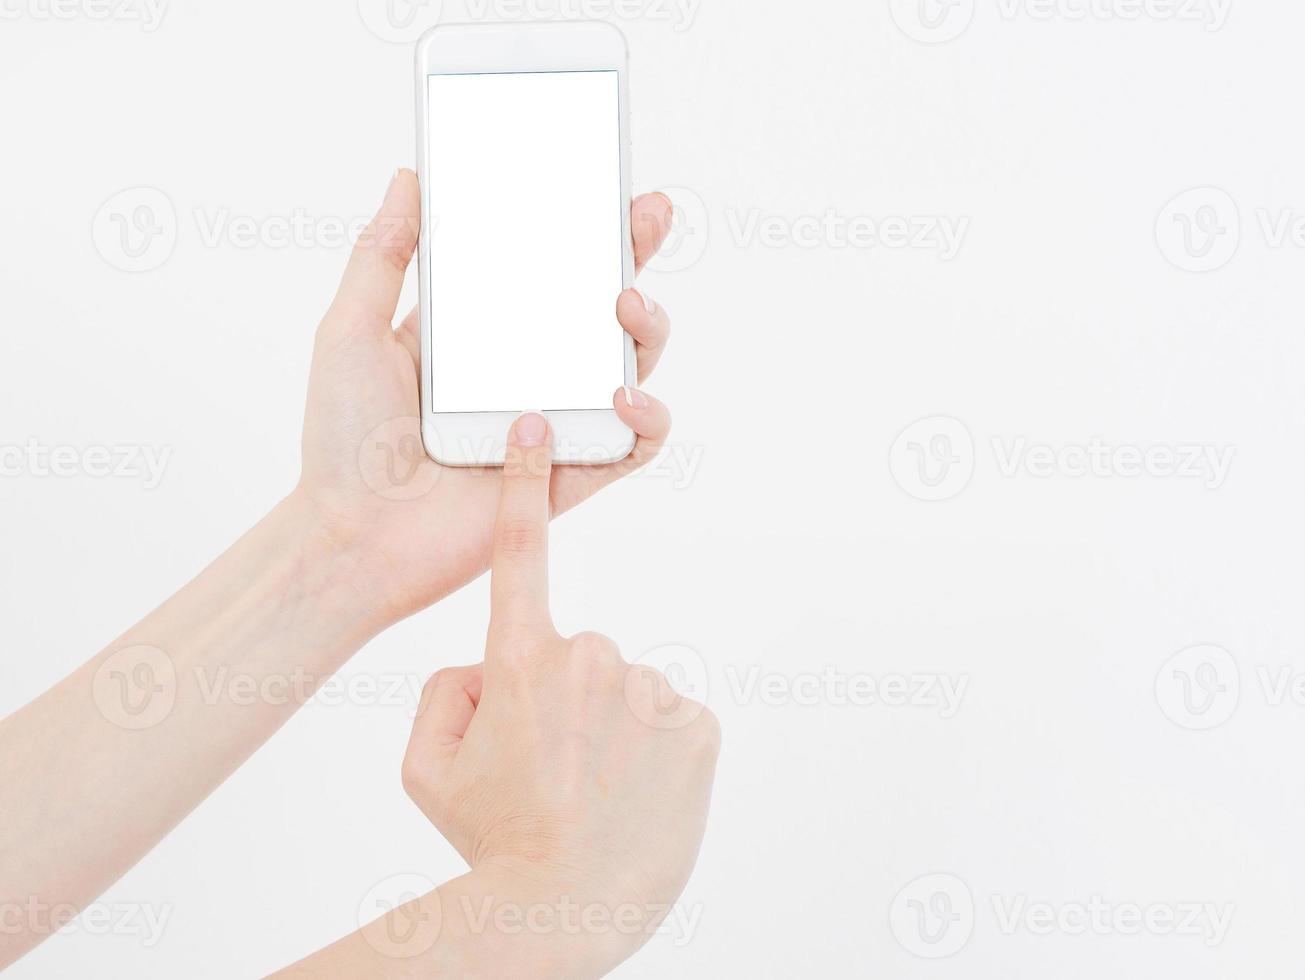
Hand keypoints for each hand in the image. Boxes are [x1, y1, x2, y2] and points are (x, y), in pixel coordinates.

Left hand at [293, 170, 675, 626]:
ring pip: (631, 367)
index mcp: (480, 335)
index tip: (605, 182)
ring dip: (647, 331)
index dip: (582, 226)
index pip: (544, 268)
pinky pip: (634, 445)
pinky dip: (646, 418)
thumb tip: (410, 178)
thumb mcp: (350, 332)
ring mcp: (555, 423)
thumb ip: (382, 256)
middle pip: (601, 307)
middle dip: (634, 257)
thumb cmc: (342, 443)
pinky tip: (621, 395)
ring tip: (625, 308)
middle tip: (646, 216)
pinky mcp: (571, 476)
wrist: (351, 538)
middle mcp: (526, 373)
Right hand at [400, 413, 719, 975]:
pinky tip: (634, 794)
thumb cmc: (491, 841)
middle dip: (562, 696)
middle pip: (575, 654)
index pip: (520, 552)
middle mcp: (590, 657)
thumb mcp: (427, 767)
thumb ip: (442, 694)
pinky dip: (654, 750)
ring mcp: (650, 691)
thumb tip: (483, 665)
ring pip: (626, 690)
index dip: (523, 484)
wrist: (565, 910)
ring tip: (594, 791)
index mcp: (520, 659)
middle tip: (550, 768)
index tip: (536, 425)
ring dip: (611, 726)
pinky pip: (670, 720)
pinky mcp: (699, 727)